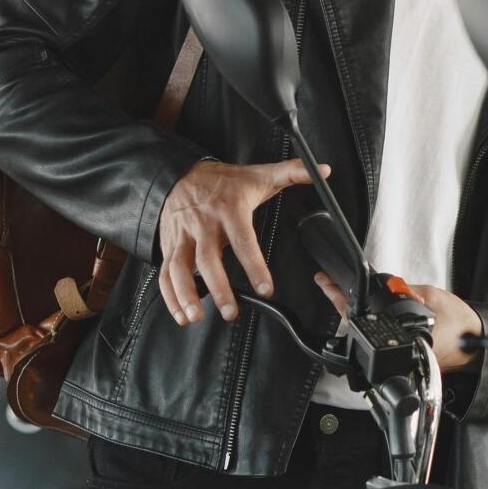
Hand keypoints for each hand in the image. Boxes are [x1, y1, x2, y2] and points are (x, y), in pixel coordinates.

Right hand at [157, 158, 324, 324]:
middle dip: (218, 288)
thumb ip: (293, 173)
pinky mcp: (169, 245)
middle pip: (207, 259)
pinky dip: (169, 295)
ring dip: (186, 295)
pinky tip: (180, 313)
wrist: (181, 174)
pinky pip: (165, 273)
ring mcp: (182, 236)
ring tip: (195, 317)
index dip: (254, 265)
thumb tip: (322, 170)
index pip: (243, 240)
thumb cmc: (224, 182)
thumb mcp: (259, 175)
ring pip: (179, 268)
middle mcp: (203, 224)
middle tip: (230, 311)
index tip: (265, 288)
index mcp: (229, 210)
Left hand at [313, 272, 484, 370]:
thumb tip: (385, 285)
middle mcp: (399, 352)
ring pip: (367, 332)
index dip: (342, 299)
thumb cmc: (461, 323)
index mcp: (406, 338)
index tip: (327, 283)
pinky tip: (361, 309)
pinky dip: (368, 322)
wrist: (477, 342)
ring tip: (338, 291)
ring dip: (353, 312)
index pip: (364, 316)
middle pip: (359, 326)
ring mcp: (400, 356)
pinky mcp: (403, 355)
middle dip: (342, 303)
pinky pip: (379, 336)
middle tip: (327, 282)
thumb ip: (406, 291)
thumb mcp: (432, 296)